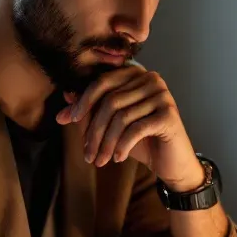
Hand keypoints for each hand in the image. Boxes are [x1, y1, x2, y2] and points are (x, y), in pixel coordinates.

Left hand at [56, 65, 203, 191]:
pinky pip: (136, 128)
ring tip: (100, 161)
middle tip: (87, 154)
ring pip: (121, 117)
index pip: (102, 82)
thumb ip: (90, 110)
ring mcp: (162, 95)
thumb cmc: (140, 141)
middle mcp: (150, 79)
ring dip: (106, 143)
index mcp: (135, 74)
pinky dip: (123, 145)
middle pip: (111, 101)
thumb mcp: (111, 125)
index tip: (68, 121)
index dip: (83, 101)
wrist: (171, 162)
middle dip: (94, 130)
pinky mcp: (169, 114)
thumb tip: (66, 96)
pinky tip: (117, 158)